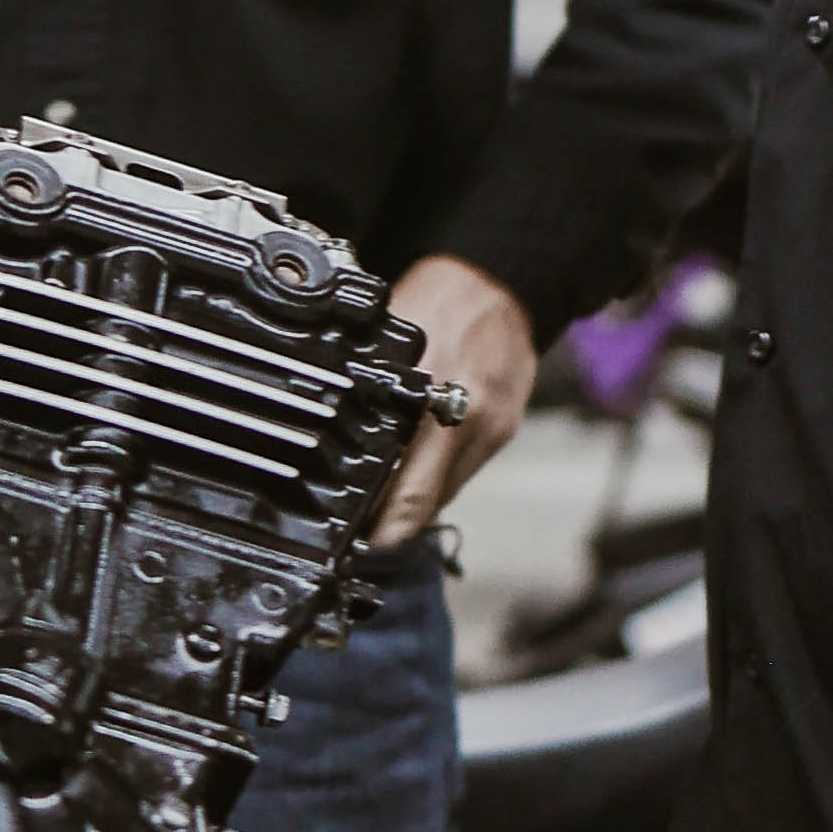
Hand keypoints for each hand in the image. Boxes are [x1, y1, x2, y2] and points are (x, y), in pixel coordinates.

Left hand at [369, 253, 538, 546]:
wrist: (499, 280)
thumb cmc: (437, 299)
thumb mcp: (388, 340)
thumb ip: (364, 389)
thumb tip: (326, 433)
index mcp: (433, 400)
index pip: (406, 492)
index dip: (381, 531)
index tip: (355, 551)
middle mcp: (469, 423)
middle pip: (427, 505)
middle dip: (392, 533)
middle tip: (359, 551)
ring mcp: (493, 430)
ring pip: (446, 493)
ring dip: (414, 505)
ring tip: (379, 513)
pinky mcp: (506, 429)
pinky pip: (465, 470)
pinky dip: (438, 477)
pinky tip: (416, 472)